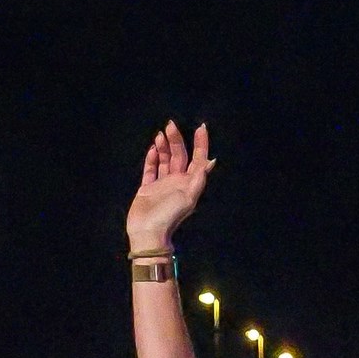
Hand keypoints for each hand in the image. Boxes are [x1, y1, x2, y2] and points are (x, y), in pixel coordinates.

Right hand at [127, 121, 212, 253]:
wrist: (148, 232)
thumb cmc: (169, 215)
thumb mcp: (188, 196)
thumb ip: (198, 178)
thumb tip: (210, 160)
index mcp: (189, 183)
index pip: (197, 159)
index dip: (201, 144)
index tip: (200, 127)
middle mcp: (177, 182)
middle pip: (179, 156)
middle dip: (176, 140)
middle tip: (170, 125)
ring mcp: (162, 185)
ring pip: (165, 160)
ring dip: (164, 147)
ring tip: (160, 134)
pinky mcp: (147, 188)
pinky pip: (150, 170)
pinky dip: (152, 159)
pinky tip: (152, 148)